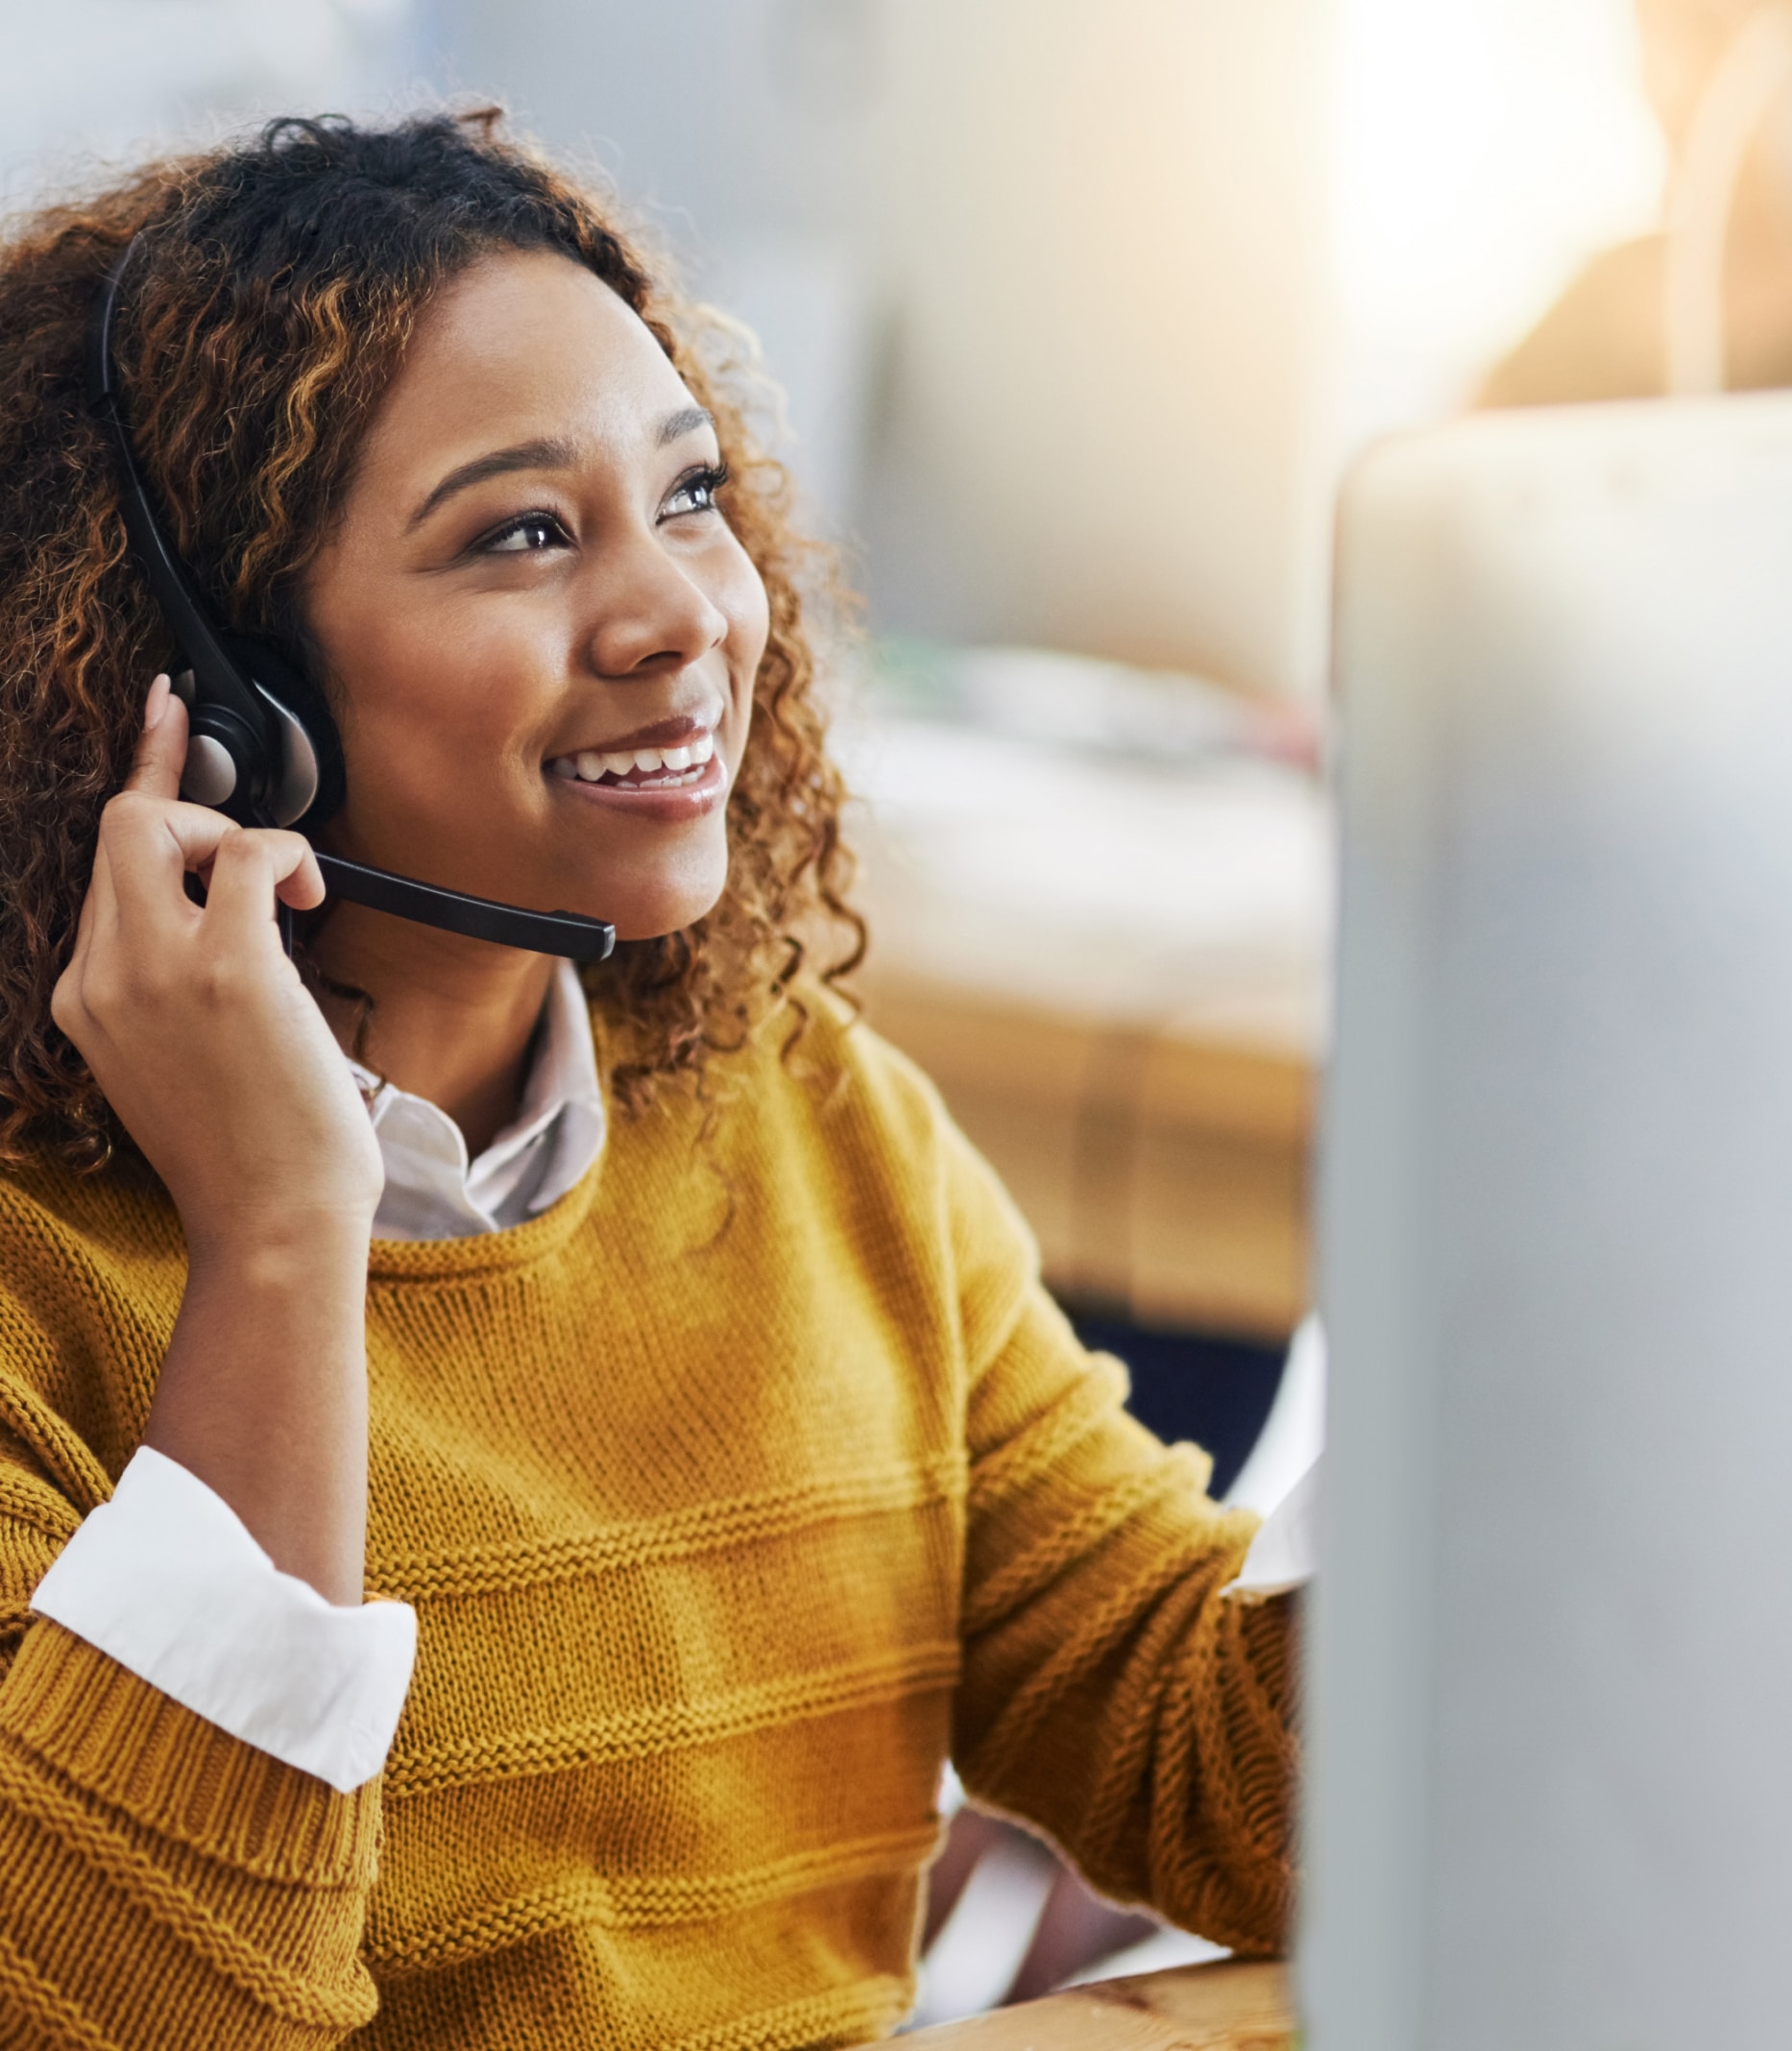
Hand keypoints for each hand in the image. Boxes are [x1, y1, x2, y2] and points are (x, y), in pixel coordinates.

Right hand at [52, 676, 382, 1248]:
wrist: (274, 1224)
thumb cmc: (251, 1153)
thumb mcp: (175, 1061)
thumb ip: (168, 984)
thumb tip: (224, 909)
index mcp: (86, 998)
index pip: (98, 867)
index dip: (139, 782)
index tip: (164, 720)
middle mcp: (103, 976)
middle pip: (118, 827)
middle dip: (182, 793)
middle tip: (238, 814)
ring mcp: (155, 969)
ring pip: (157, 821)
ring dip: (231, 827)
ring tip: (283, 890)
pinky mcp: (226, 968)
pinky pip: (243, 850)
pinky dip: (283, 853)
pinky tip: (307, 896)